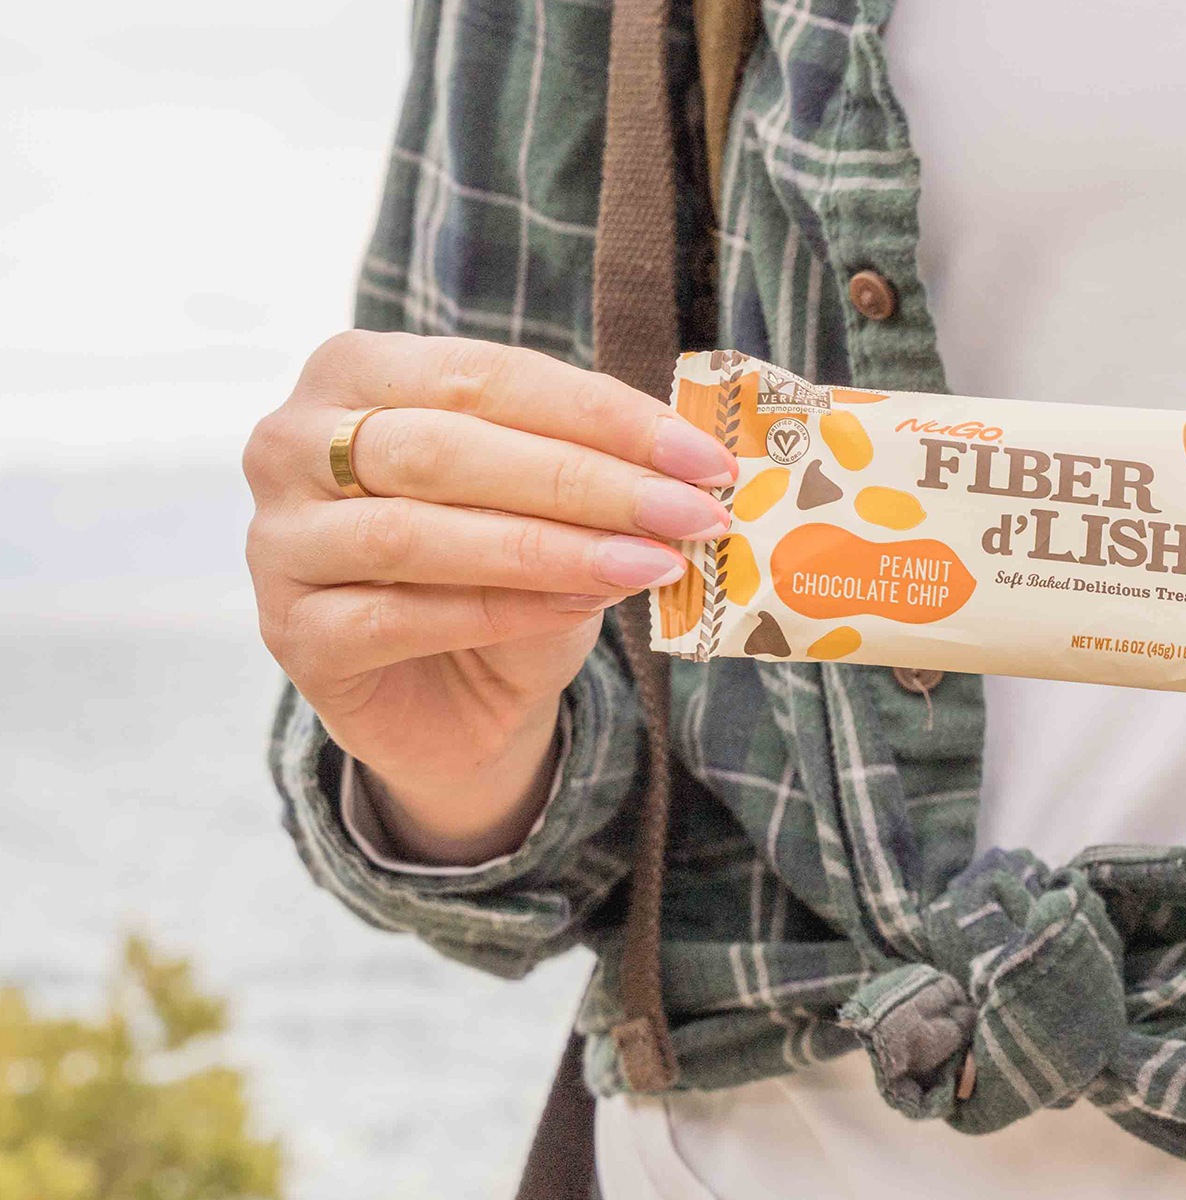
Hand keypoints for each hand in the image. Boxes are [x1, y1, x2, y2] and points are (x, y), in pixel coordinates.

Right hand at [243, 332, 735, 863]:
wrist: (454, 698)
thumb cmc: (504, 569)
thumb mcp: (552, 500)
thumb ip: (595, 464)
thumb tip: (688, 461)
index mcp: (357, 371)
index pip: (487, 375)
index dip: (603, 414)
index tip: (705, 456)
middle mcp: (292, 441)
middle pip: (449, 450)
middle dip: (587, 481)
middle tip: (691, 512)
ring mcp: (279, 539)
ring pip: (419, 533)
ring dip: (552, 549)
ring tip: (654, 564)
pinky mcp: (292, 633)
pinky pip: (403, 616)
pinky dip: (506, 608)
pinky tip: (585, 607)